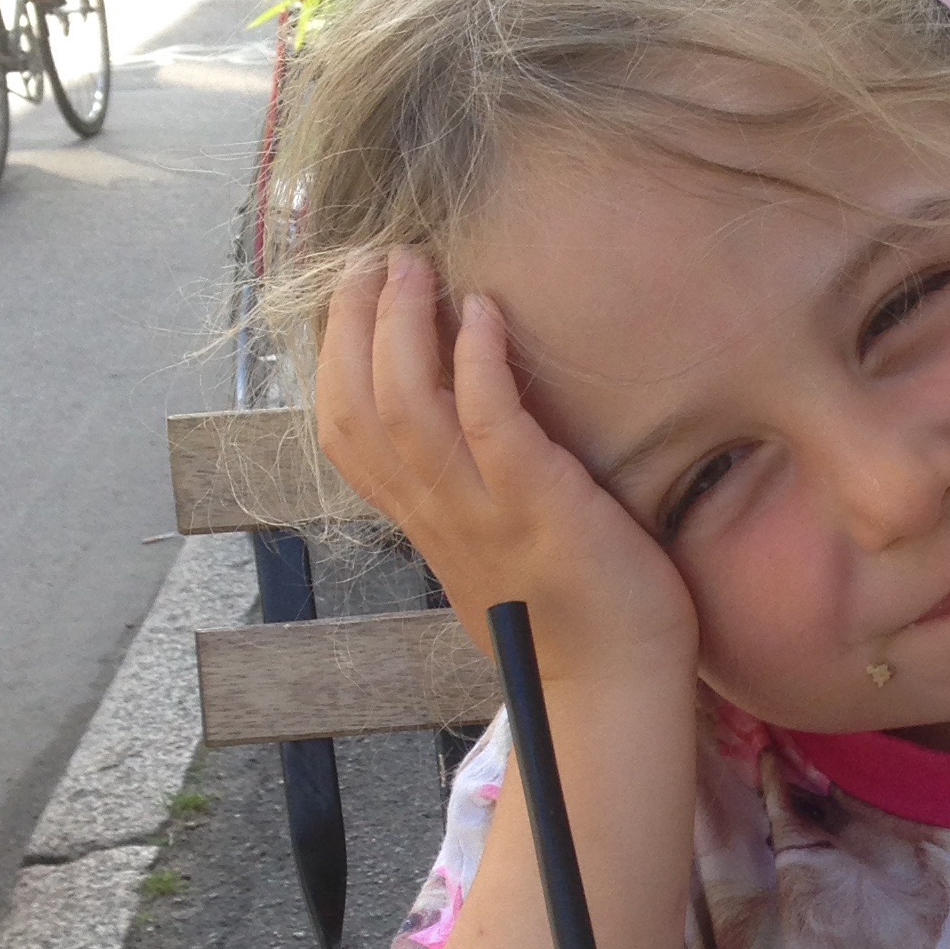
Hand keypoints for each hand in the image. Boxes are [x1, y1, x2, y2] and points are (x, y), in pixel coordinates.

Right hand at [316, 249, 699, 695]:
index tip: (355, 294)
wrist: (614, 691)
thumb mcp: (497, 550)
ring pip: (405, 407)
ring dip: (406, 326)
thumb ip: (472, 495)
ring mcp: (483, 514)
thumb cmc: (573, 617)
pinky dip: (478, 363)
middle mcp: (437, 515)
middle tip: (380, 257)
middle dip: (358, 322)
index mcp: (423, 521)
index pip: (343, 432)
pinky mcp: (540, 510)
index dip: (335, 355)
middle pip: (357, 406)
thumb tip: (472, 431)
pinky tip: (486, 312)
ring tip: (417, 266)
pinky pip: (490, 424)